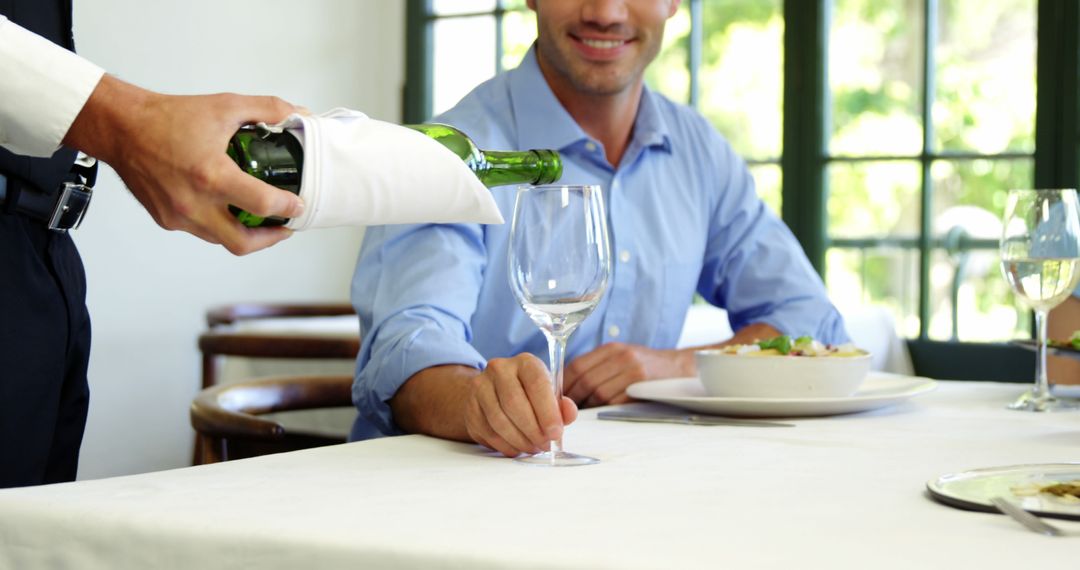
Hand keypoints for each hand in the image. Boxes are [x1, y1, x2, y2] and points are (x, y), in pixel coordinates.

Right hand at [64, 75, 304, 254]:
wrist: (122, 128)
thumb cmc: (168, 118)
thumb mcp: (224, 106)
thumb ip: (267, 109)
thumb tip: (298, 114)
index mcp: (211, 175)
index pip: (262, 204)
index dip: (288, 208)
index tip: (299, 205)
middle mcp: (194, 203)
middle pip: (243, 242)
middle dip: (271, 239)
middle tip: (284, 227)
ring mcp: (178, 216)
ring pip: (222, 240)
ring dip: (245, 234)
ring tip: (260, 220)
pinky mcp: (166, 220)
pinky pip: (201, 231)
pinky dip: (219, 225)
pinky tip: (228, 210)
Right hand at [465, 353, 576, 457]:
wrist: (494, 392)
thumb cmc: (529, 395)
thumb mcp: (549, 395)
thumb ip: (561, 406)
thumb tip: (568, 414)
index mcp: (525, 362)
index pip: (537, 383)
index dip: (548, 412)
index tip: (556, 433)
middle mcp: (500, 369)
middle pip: (514, 404)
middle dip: (533, 430)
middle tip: (545, 444)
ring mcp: (481, 387)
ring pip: (499, 421)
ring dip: (519, 441)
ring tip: (533, 447)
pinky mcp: (470, 407)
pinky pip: (488, 432)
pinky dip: (505, 445)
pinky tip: (517, 448)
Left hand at [564, 342, 693, 407]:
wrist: (682, 368)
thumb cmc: (646, 366)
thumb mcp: (621, 357)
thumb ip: (597, 367)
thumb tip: (567, 389)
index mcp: (611, 348)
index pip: (577, 366)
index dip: (563, 384)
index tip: (557, 397)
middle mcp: (621, 356)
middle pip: (585, 380)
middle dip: (573, 398)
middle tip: (566, 411)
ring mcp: (632, 370)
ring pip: (598, 393)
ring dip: (588, 406)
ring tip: (584, 413)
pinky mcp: (643, 385)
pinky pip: (615, 401)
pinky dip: (605, 409)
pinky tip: (602, 412)